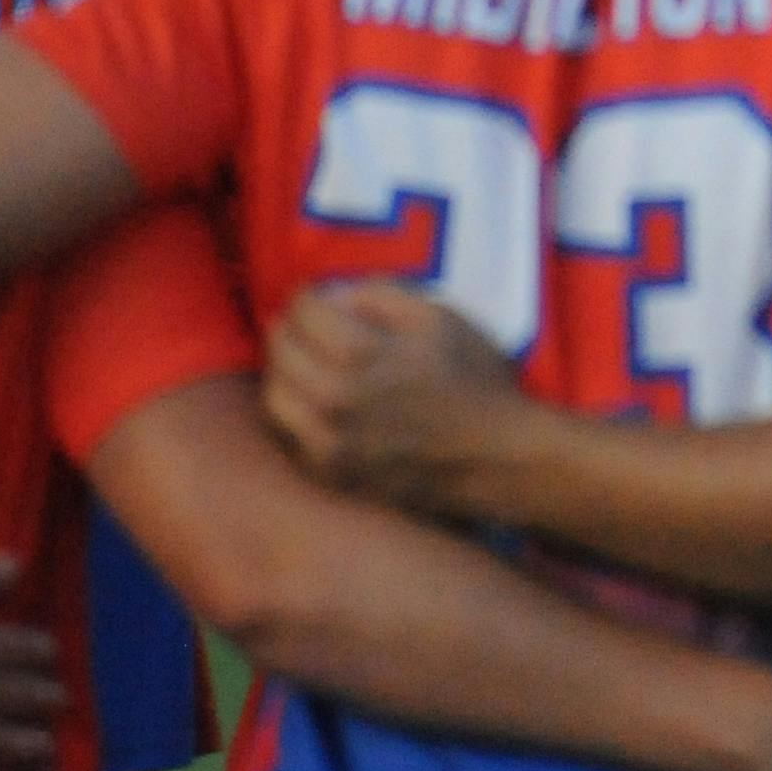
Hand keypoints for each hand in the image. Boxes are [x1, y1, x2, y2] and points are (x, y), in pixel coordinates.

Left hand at [265, 280, 529, 517]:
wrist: (497, 456)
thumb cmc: (475, 381)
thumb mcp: (440, 319)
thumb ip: (382, 295)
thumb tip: (337, 296)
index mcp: (360, 354)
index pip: (304, 311)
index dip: (307, 296)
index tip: (316, 296)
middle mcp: (332, 398)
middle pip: (280, 349)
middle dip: (289, 328)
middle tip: (303, 324)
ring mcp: (327, 442)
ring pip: (275, 395)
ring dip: (284, 370)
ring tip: (303, 361)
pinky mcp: (330, 474)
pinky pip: (290, 435)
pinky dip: (294, 412)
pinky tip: (314, 402)